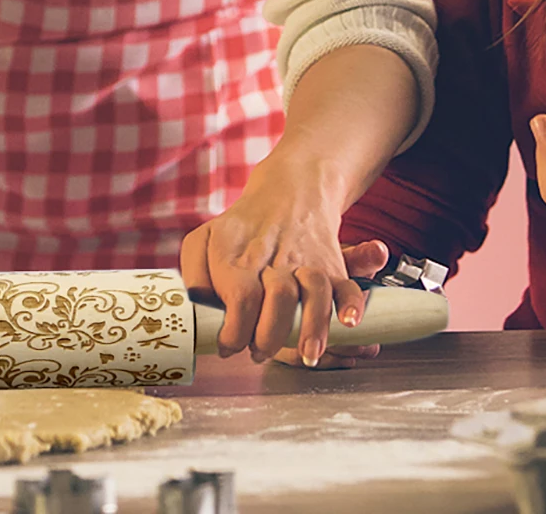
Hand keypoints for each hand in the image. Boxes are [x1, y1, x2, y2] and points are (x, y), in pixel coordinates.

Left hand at [180, 162, 366, 367]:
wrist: (290, 191)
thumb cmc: (242, 228)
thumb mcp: (204, 240)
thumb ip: (193, 276)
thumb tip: (199, 309)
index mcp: (241, 257)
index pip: (240, 297)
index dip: (234, 331)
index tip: (228, 346)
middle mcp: (276, 260)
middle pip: (279, 298)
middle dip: (270, 336)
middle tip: (260, 352)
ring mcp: (307, 263)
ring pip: (316, 292)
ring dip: (314, 327)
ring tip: (308, 354)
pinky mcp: (331, 267)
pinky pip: (348, 285)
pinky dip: (352, 304)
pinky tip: (349, 321)